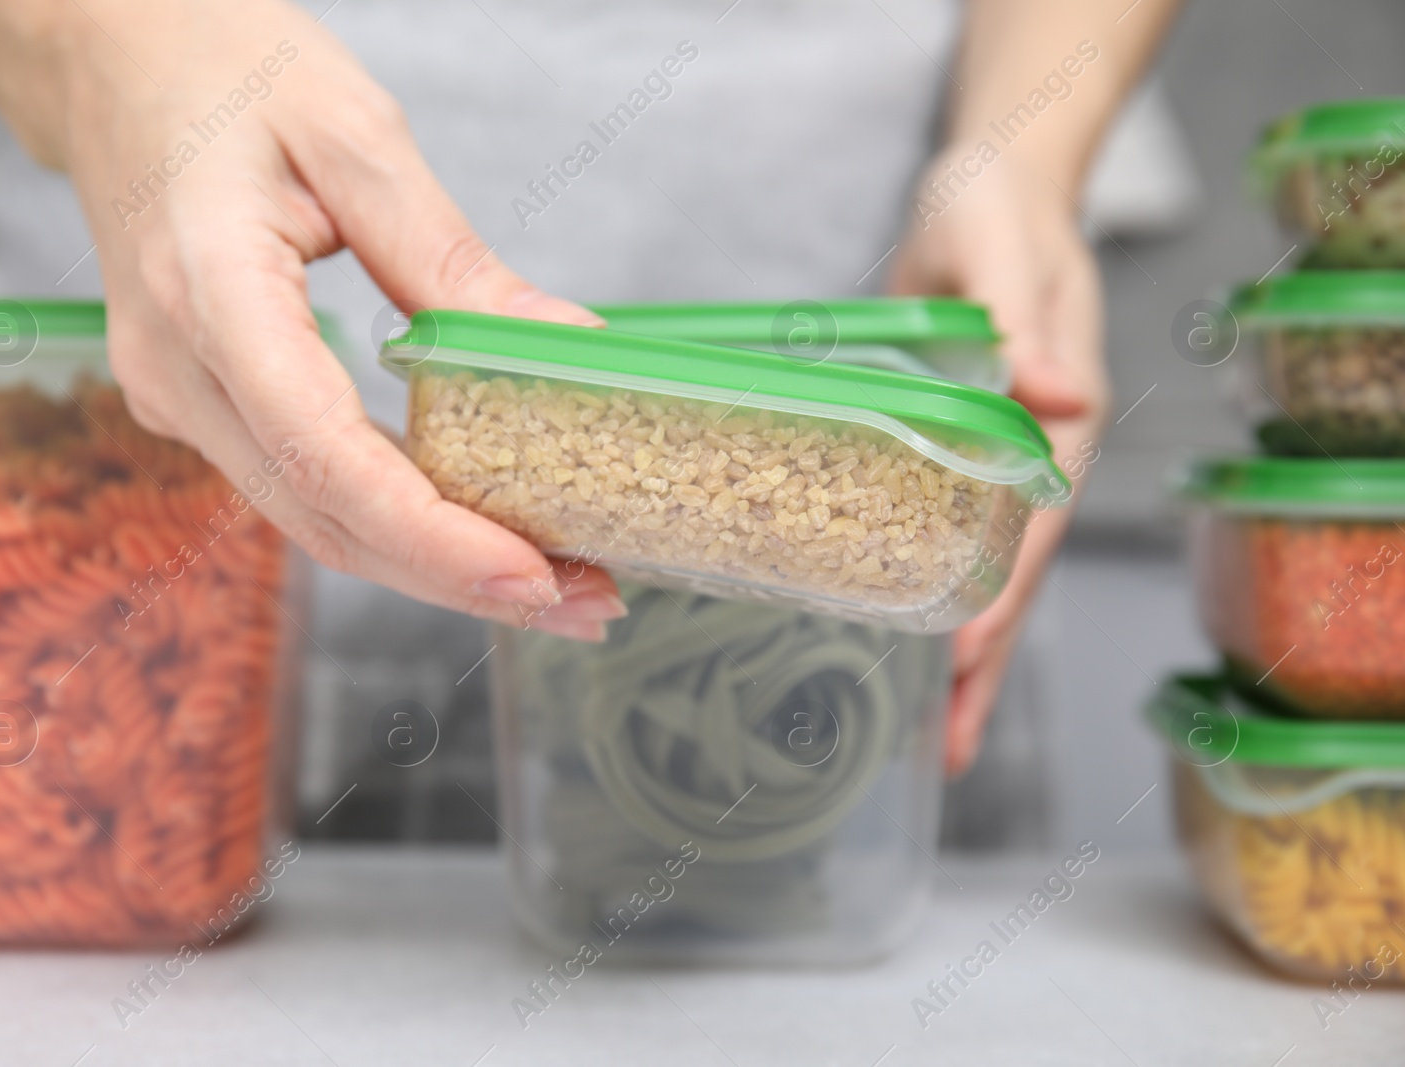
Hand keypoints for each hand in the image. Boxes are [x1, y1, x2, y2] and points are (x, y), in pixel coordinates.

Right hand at [0, 0, 623, 637]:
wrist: (111, 57)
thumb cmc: (219, 67)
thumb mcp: (357, 136)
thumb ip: (452, 260)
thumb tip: (565, 348)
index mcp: (208, 290)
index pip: (323, 452)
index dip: (430, 535)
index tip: (531, 574)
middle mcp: (179, 369)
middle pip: (324, 517)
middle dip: (458, 577)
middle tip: (584, 599)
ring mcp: (180, 396)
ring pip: (313, 520)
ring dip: (433, 565)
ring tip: (554, 580)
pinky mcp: (203, 403)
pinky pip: (301, 486)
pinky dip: (393, 523)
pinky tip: (471, 529)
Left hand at [891, 149, 1109, 774]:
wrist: (990, 190)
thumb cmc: (996, 208)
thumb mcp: (998, 242)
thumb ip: (1020, 315)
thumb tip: (1060, 393)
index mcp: (1056, 417)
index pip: (1027, 528)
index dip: (996, 598)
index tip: (957, 660)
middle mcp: (1034, 454)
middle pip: (1013, 577)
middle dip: (983, 663)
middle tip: (946, 747)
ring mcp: (998, 463)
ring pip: (985, 575)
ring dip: (961, 654)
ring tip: (931, 737)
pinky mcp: (960, 455)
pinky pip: (947, 540)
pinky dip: (930, 597)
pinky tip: (900, 641)